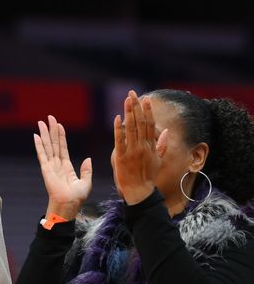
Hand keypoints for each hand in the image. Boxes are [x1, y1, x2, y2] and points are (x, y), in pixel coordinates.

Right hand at [34, 115, 91, 219]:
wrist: (68, 205)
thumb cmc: (76, 198)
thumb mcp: (86, 182)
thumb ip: (86, 170)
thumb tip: (88, 159)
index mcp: (66, 167)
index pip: (63, 147)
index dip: (61, 136)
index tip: (59, 125)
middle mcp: (57, 164)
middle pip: (54, 143)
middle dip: (51, 130)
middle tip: (49, 117)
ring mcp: (51, 166)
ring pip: (48, 146)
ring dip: (44, 134)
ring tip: (41, 122)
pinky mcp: (46, 169)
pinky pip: (42, 154)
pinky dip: (39, 145)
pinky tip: (36, 136)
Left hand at [111, 90, 166, 204]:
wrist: (140, 190)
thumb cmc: (148, 175)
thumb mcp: (158, 159)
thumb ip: (162, 144)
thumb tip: (167, 130)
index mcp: (151, 146)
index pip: (150, 124)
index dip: (147, 111)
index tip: (145, 99)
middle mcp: (143, 146)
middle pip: (140, 122)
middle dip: (136, 106)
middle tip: (132, 93)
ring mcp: (132, 151)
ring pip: (131, 128)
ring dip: (129, 113)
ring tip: (126, 99)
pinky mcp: (122, 157)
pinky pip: (120, 140)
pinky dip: (118, 128)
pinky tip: (117, 118)